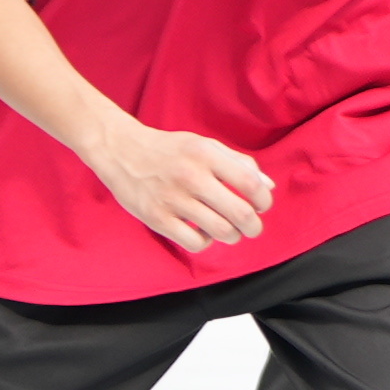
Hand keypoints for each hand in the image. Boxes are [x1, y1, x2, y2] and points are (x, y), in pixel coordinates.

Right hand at [90, 113, 279, 249]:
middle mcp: (191, 176)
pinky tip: (201, 232)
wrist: (121, 151)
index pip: (250, 182)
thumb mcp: (204, 145)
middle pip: (240, 213)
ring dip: (233, 236)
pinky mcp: (157, 218)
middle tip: (252, 228)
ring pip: (221, 232)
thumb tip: (268, 186)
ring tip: (229, 232)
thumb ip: (238, 163)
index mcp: (206, 154)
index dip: (264, 200)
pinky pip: (195, 243)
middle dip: (254, 226)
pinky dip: (205, 242)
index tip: (261, 205)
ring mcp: (173, 199)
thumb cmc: (169, 150)